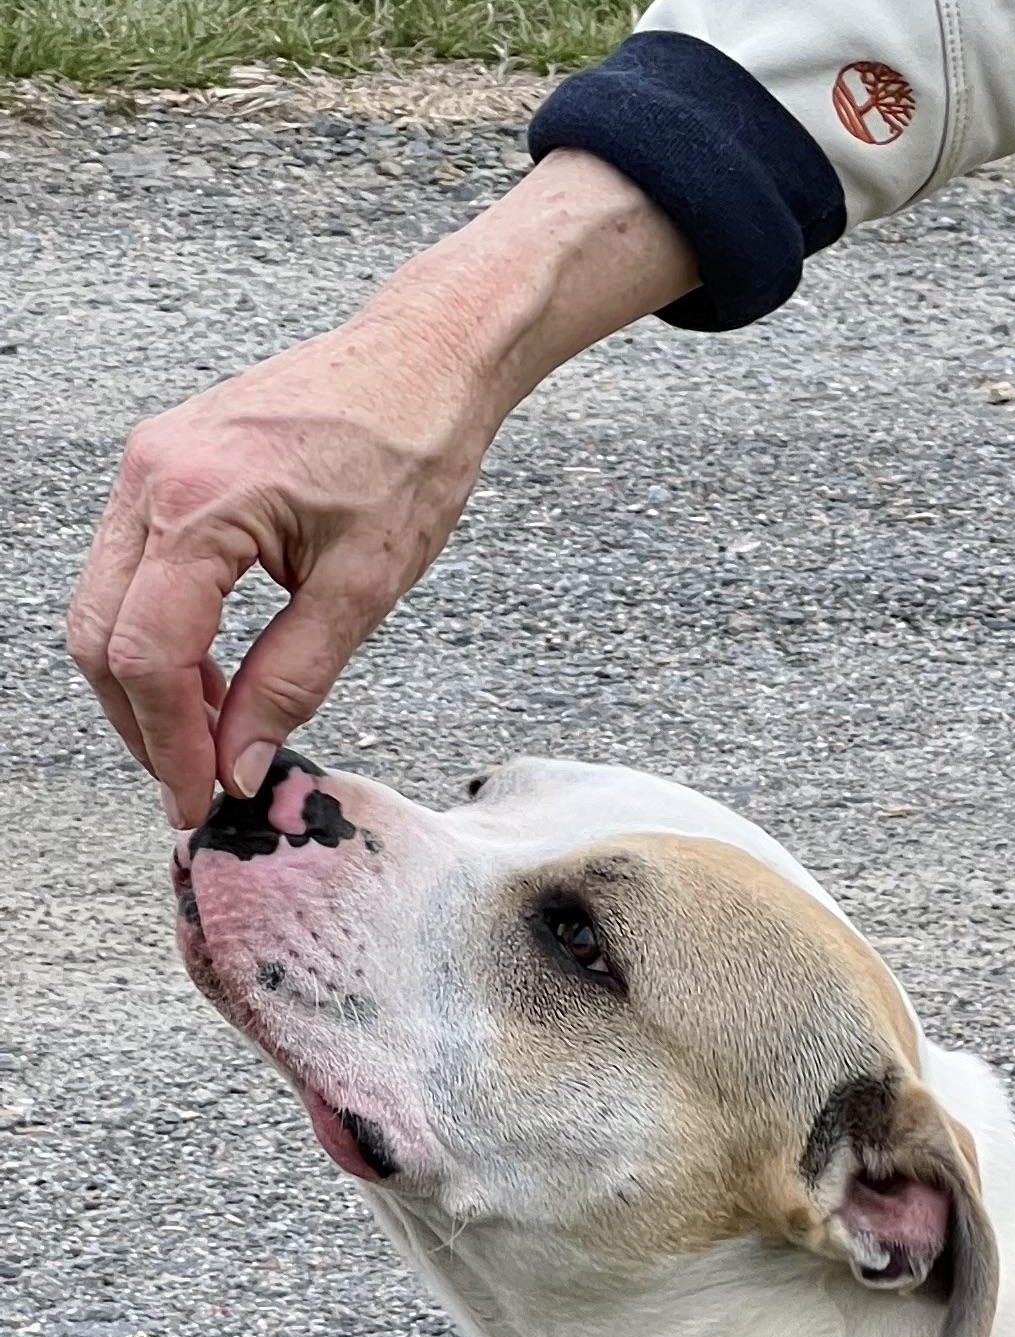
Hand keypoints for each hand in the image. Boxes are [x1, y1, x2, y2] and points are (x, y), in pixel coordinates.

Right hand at [67, 149, 695, 825]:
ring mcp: (146, 469)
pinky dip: (159, 638)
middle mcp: (149, 480)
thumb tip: (242, 762)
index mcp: (196, 506)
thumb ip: (292, 680)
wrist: (419, 362)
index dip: (171, 743)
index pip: (147, 654)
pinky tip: (215, 678)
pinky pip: (130, 573)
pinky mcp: (162, 471)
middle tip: (201, 787)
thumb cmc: (408, 456)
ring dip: (147, 686)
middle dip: (144, 725)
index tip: (204, 802)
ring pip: (105, 609)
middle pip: (101, 637)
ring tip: (215, 741)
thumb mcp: (364, 590)